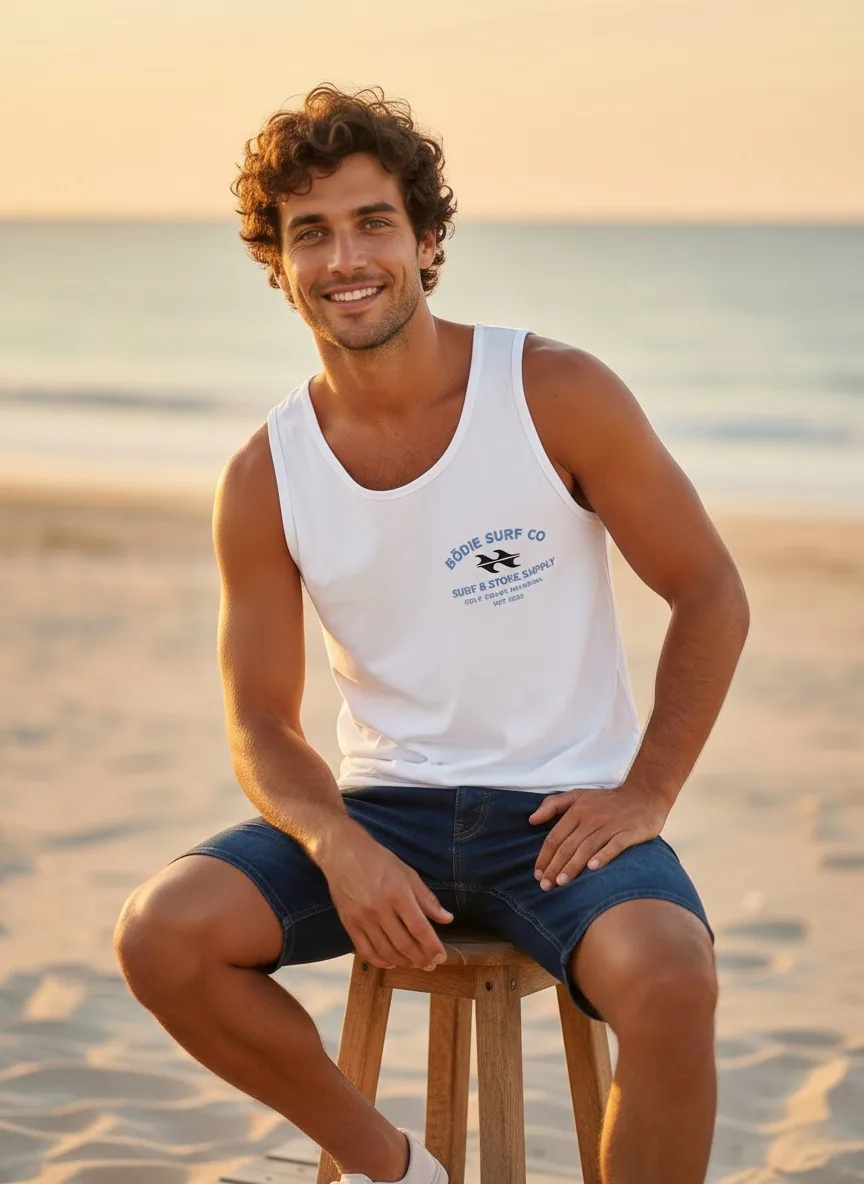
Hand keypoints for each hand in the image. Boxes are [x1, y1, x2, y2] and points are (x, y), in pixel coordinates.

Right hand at [319, 826, 453, 970]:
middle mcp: (379, 908)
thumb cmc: (379, 861)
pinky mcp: (349, 924)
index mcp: (398, 893)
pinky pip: (366, 950)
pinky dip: (380, 961)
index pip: (419, 928)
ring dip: (403, 962)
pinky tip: (391, 962)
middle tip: (430, 964)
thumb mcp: (408, 873)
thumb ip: (427, 899)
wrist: (343, 853)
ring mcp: (362, 918)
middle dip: (421, 958)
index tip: (441, 956)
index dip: (432, 946)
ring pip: (386, 951)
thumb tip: (447, 919)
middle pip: (404, 944)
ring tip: (415, 964)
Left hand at [528, 782, 669, 888]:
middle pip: (568, 845)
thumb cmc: (607, 800)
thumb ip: (553, 805)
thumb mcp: (577, 795)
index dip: (544, 856)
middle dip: (554, 867)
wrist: (644, 794)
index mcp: (577, 810)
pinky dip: (603, 856)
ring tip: (561, 883)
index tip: (537, 874)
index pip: (555, 837)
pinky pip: (614, 846)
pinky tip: (593, 869)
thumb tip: (531, 820)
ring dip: (572, 866)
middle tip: (545, 885)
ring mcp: (610, 826)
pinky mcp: (629, 833)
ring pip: (586, 848)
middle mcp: (591, 818)